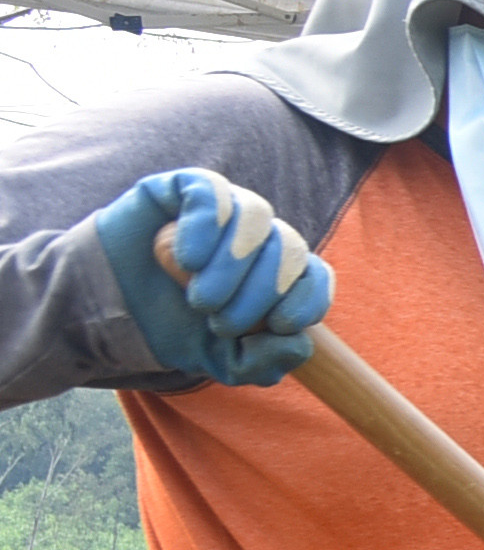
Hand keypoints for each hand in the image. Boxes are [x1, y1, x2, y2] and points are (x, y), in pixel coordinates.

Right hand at [96, 169, 331, 387]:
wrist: (103, 312)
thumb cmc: (172, 330)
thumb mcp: (221, 362)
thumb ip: (263, 362)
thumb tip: (300, 344)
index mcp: (277, 274)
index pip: (315, 275)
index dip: (307, 298)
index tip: (280, 325)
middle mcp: (259, 237)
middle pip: (289, 246)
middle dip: (263, 289)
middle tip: (221, 320)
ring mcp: (226, 209)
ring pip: (257, 214)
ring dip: (234, 261)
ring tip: (200, 298)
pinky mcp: (186, 188)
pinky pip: (213, 192)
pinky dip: (206, 225)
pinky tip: (186, 259)